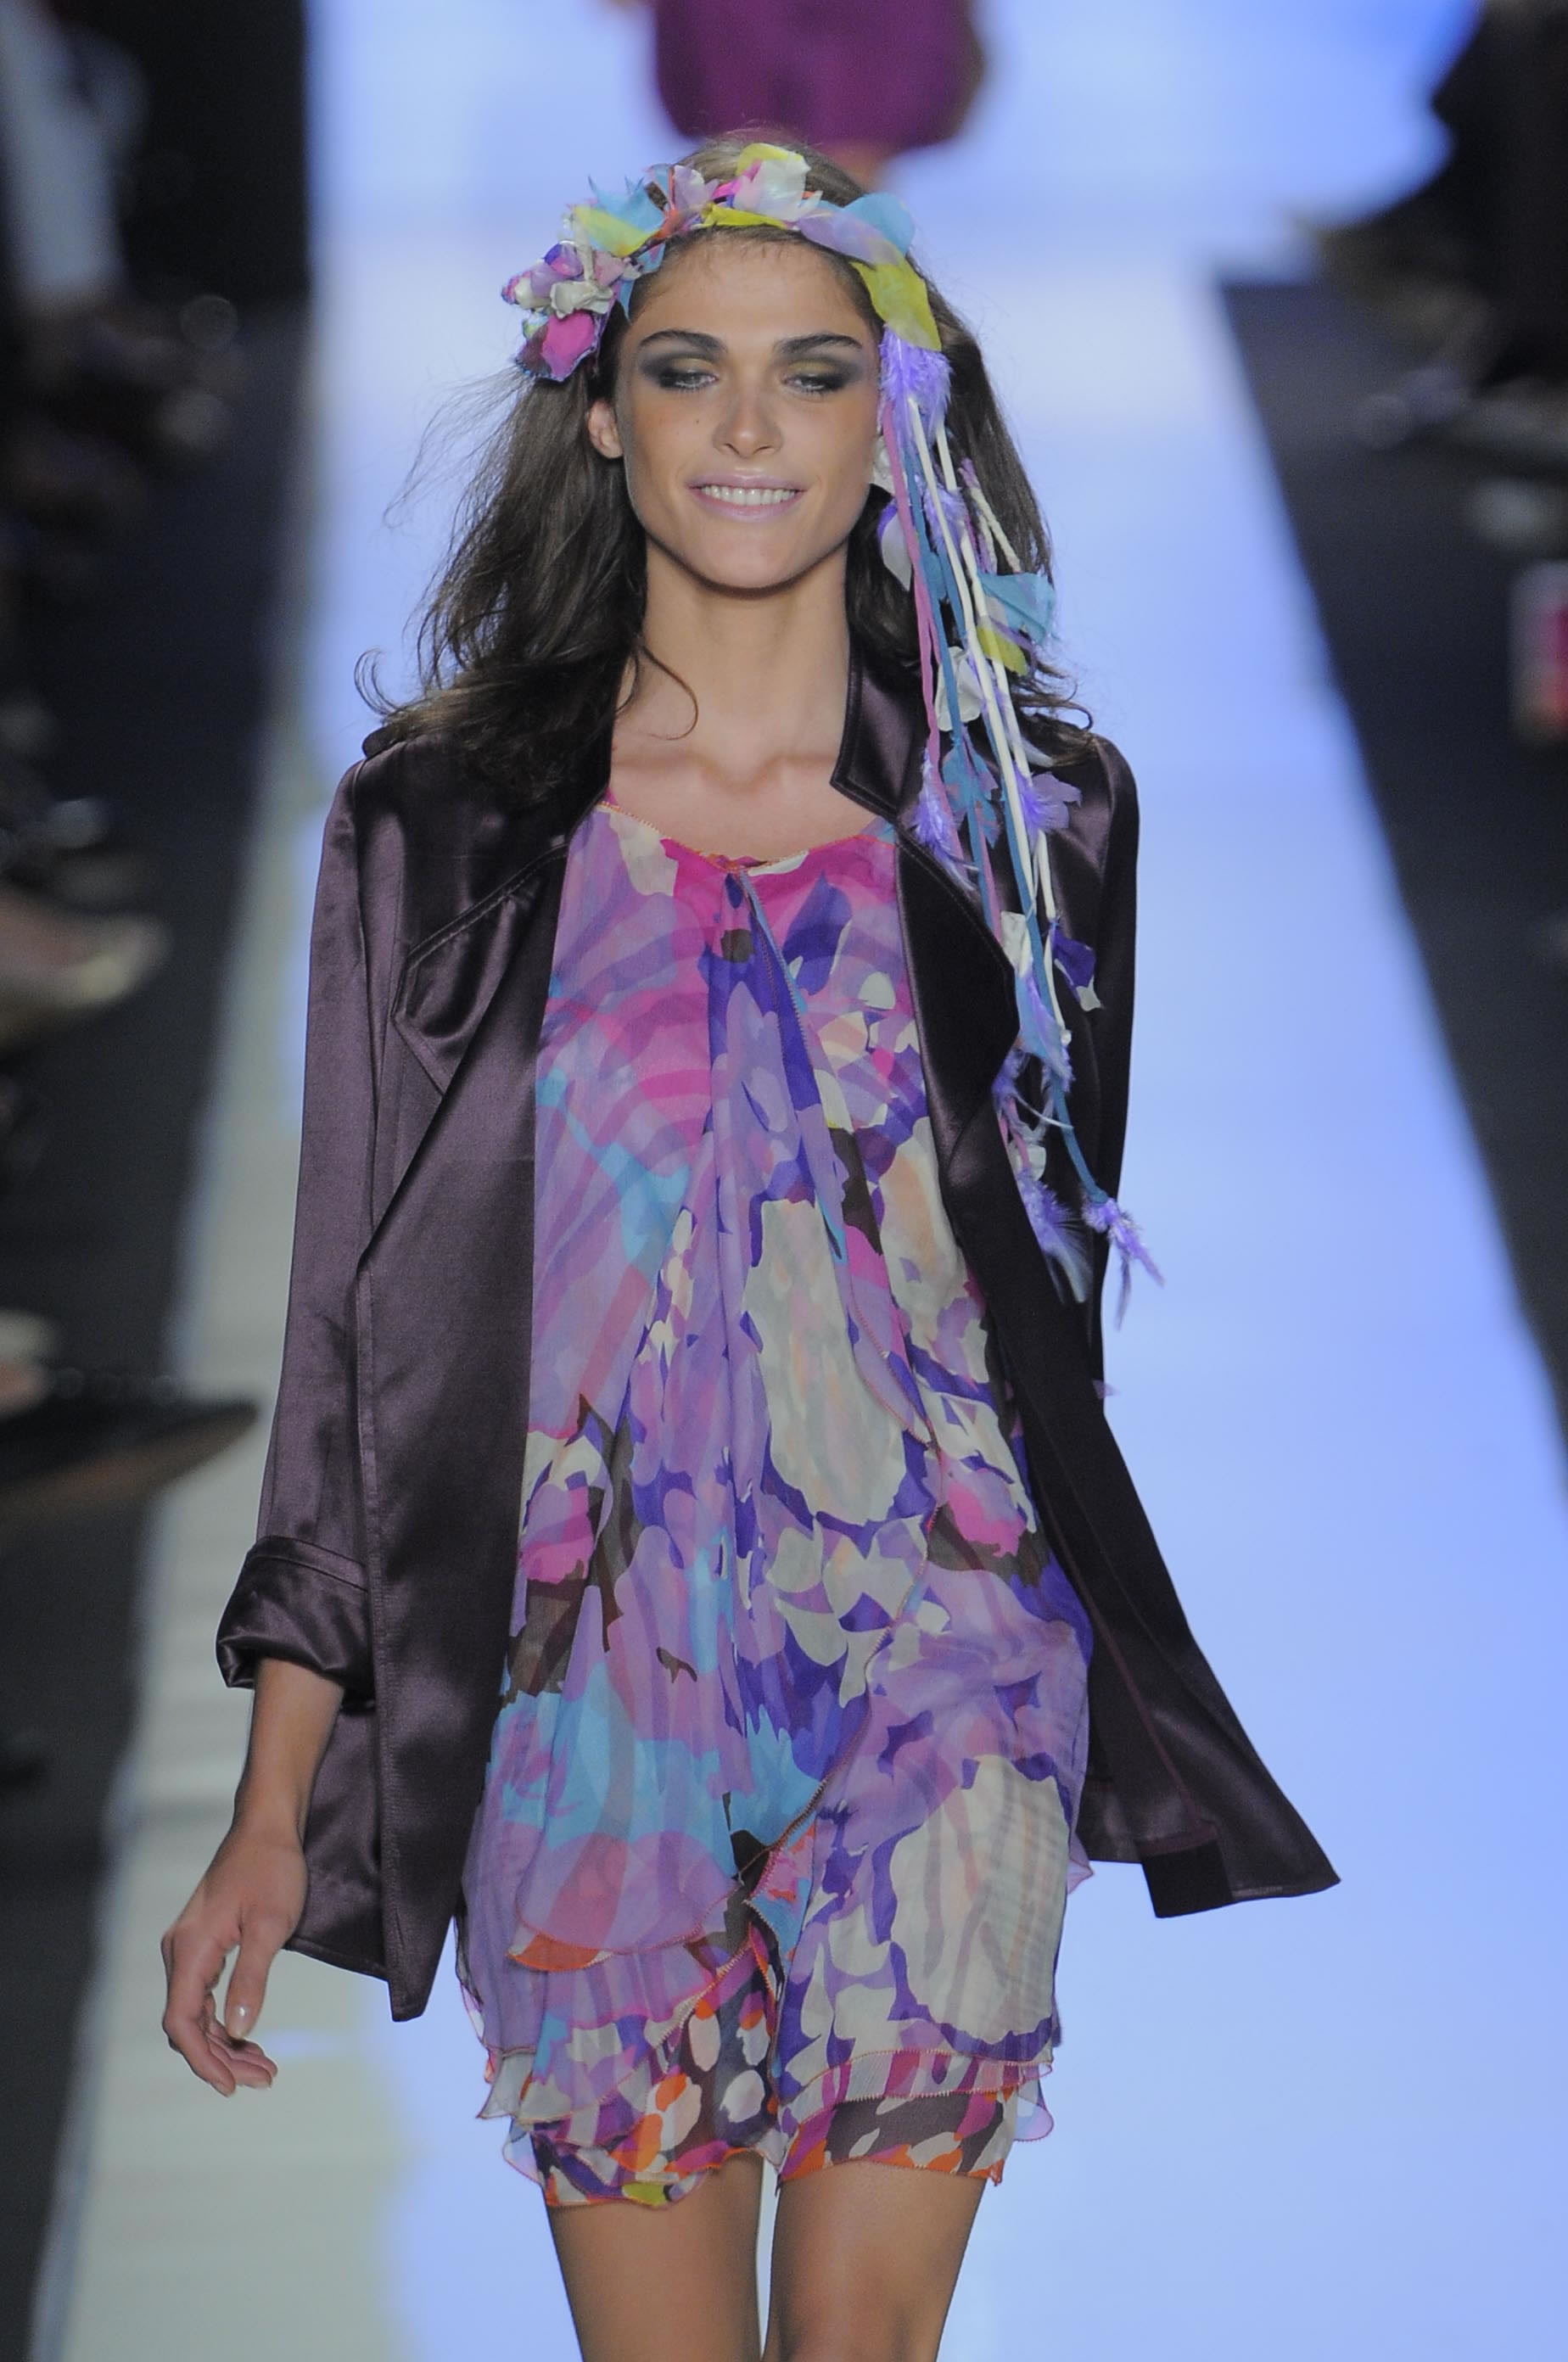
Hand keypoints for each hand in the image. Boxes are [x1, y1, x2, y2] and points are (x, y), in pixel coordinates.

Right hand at [160, 1819, 306, 2092]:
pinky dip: (225, 2021)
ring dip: (226, 2043)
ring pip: (197, 2013)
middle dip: (222, 2057)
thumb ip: (251, 1979)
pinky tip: (248, 2037)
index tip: (232, 2086)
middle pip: (189, 2023)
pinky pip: (204, 1995)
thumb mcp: (270, 1926)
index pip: (181, 2021)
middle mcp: (180, 1951)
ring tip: (263, 2066)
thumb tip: (239, 2031)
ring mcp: (188, 1947)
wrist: (268, 1827)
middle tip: (263, 2078)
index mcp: (190, 1948)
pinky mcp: (202, 1944)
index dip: (204, 2060)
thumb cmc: (272, 1869)